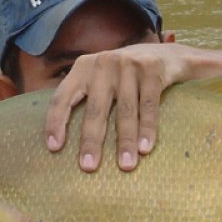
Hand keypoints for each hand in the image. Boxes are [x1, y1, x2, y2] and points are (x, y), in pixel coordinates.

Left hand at [44, 43, 188, 171]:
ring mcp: (128, 65)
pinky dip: (147, 129)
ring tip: (125, 165)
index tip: (54, 147)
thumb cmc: (127, 75)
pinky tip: (145, 149)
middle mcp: (103, 63)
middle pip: (95, 109)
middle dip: (92, 141)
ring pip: (124, 111)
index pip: (63, 97)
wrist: (168, 54)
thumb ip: (86, 96)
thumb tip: (65, 138)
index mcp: (83, 68)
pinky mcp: (151, 70)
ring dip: (125, 141)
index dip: (56, 122)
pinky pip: (148, 106)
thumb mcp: (102, 77)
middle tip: (89, 166)